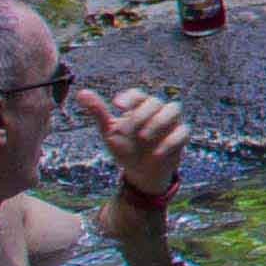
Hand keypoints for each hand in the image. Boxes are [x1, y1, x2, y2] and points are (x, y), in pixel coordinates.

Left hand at [80, 85, 189, 205]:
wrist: (141, 172)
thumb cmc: (125, 147)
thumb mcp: (109, 131)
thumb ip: (98, 112)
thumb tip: (81, 93)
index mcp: (139, 107)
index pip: (137, 94)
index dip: (129, 97)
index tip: (117, 106)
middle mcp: (157, 111)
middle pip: (155, 101)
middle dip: (142, 112)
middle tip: (130, 128)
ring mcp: (171, 123)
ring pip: (174, 109)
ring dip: (159, 121)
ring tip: (144, 137)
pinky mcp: (180, 137)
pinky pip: (183, 132)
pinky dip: (170, 141)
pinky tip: (156, 153)